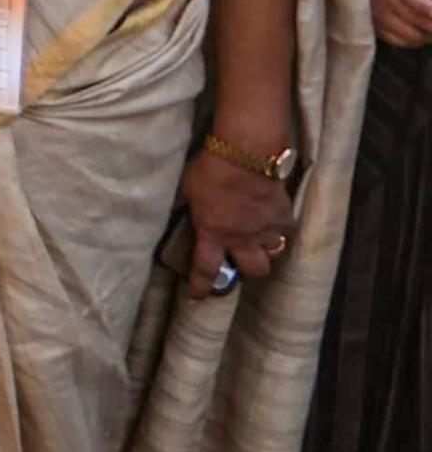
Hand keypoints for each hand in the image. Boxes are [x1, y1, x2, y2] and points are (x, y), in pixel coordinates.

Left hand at [179, 148, 295, 295]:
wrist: (244, 155)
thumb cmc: (208, 171)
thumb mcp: (185, 189)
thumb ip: (180, 205)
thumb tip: (164, 210)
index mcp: (213, 234)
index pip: (206, 268)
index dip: (201, 286)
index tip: (198, 296)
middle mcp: (241, 238)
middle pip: (254, 271)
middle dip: (248, 271)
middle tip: (241, 260)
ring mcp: (266, 229)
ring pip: (274, 253)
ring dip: (266, 249)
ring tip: (259, 240)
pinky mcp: (284, 215)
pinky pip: (286, 230)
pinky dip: (281, 228)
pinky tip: (274, 219)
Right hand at [370, 0, 431, 49]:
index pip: (421, 4)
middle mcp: (385, 3)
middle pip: (421, 23)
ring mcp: (378, 18)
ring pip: (413, 36)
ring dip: (428, 34)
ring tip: (430, 25)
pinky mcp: (374, 28)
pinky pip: (400, 42)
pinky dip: (415, 40)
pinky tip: (418, 31)